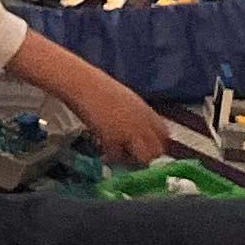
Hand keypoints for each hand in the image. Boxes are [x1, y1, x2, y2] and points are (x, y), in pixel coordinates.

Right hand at [17, 38, 169, 165]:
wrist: (80, 83)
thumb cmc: (98, 86)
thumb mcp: (126, 100)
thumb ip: (137, 116)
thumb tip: (139, 132)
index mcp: (147, 112)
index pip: (164, 136)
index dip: (158, 145)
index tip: (148, 150)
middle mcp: (143, 124)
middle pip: (157, 151)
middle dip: (147, 157)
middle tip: (133, 158)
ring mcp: (130, 133)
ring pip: (143, 158)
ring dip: (132, 161)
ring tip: (119, 157)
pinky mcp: (113, 139)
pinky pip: (117, 157)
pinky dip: (111, 158)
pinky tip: (104, 154)